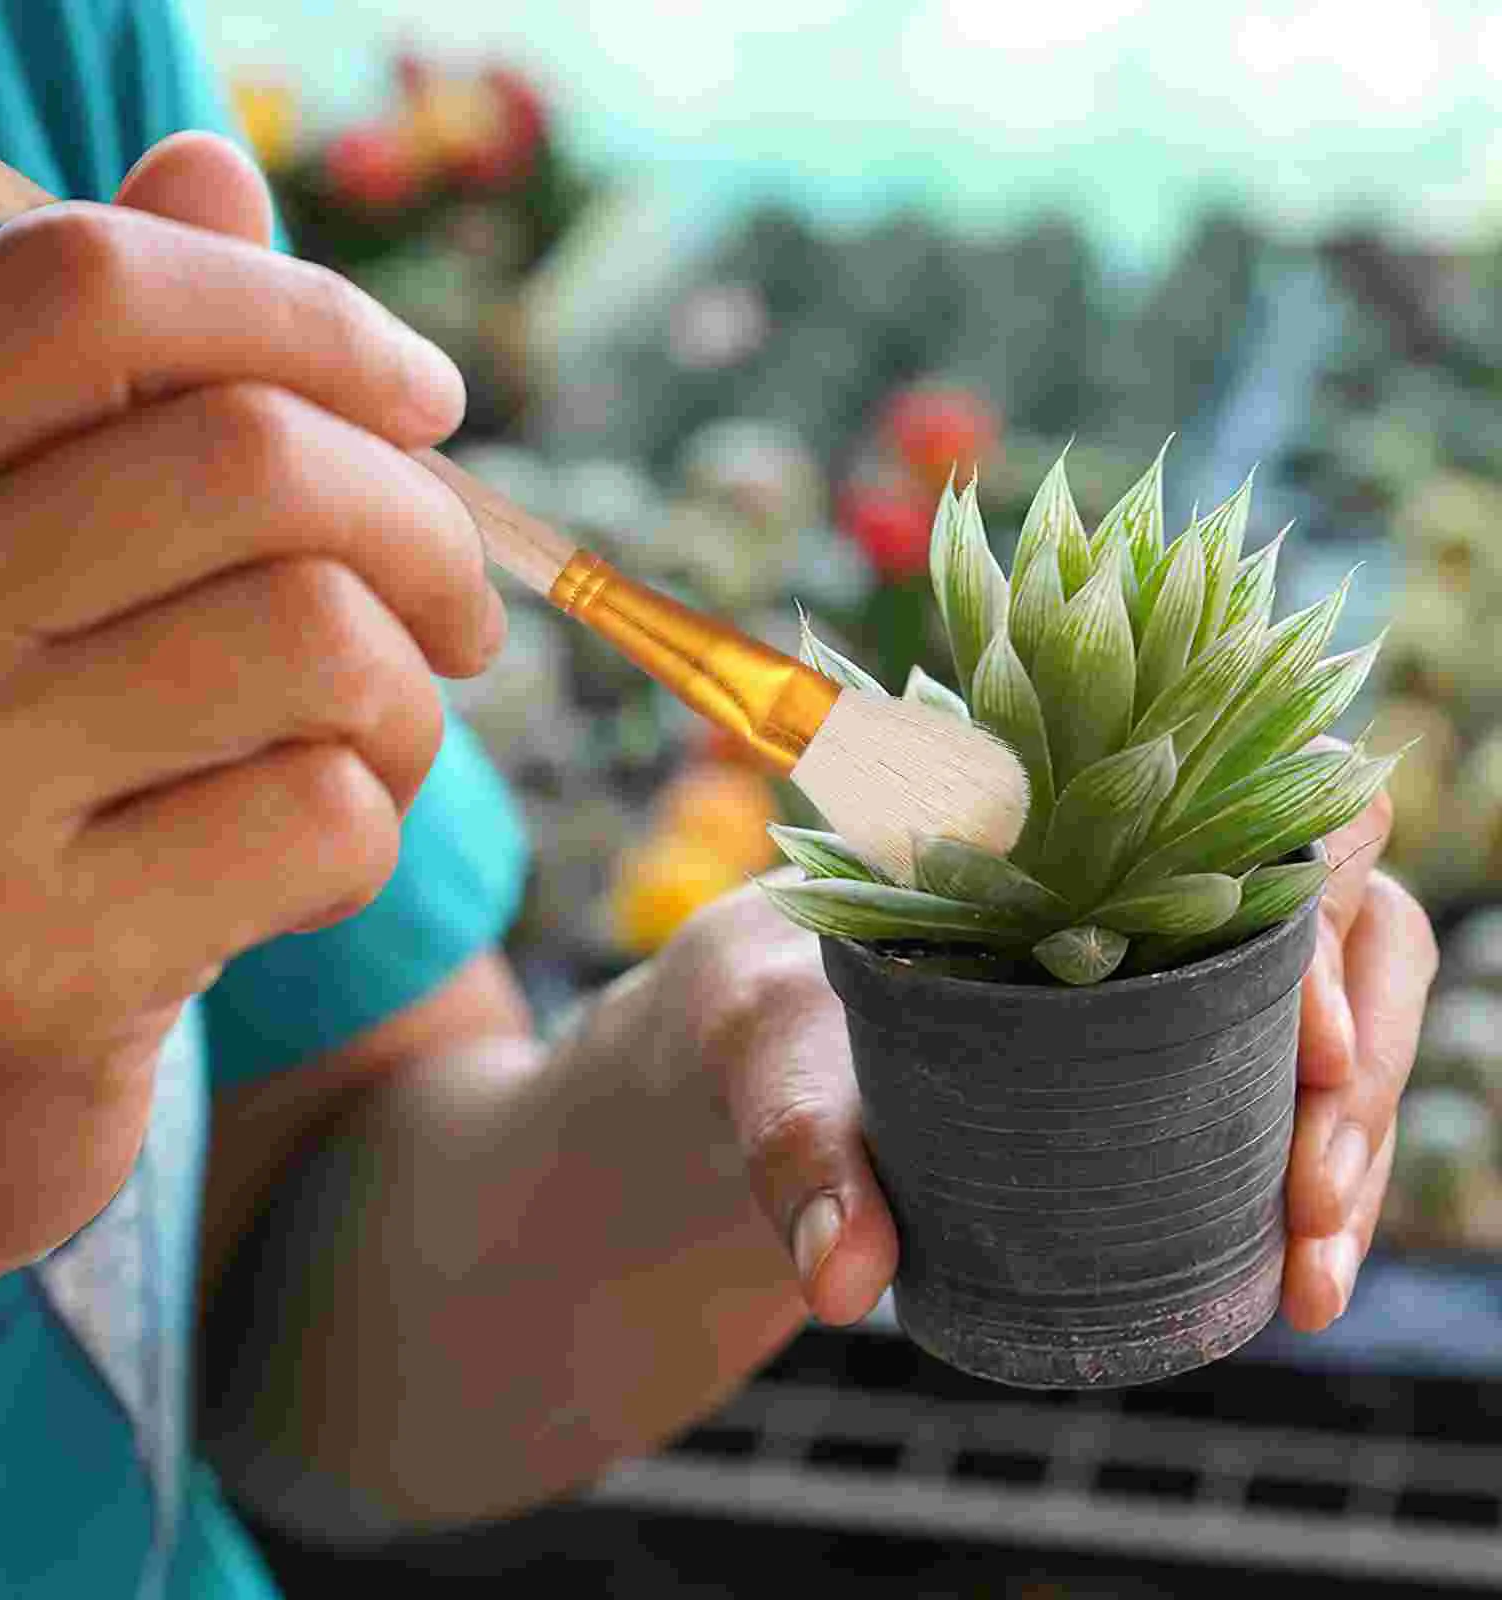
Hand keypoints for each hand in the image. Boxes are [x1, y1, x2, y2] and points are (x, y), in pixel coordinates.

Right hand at [0, 133, 494, 1341]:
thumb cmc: (3, 784)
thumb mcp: (33, 566)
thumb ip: (113, 380)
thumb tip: (212, 159)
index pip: (91, 291)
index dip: (306, 314)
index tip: (425, 402)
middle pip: (253, 461)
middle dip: (426, 531)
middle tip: (465, 614)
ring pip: (317, 642)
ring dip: (410, 701)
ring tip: (387, 742)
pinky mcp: (36, 961)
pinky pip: (324, 818)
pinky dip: (375, 826)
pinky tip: (314, 853)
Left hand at [649, 757, 1437, 1338]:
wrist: (763, 1054)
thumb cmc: (769, 1018)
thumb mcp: (769, 1061)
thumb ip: (799, 1153)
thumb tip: (845, 1281)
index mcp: (1060, 821)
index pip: (1251, 811)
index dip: (1313, 910)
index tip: (1303, 1042)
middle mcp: (1147, 876)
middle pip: (1342, 922)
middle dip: (1353, 1061)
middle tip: (1311, 1201)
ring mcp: (1179, 964)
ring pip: (1341, 1013)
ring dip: (1352, 1137)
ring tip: (1312, 1270)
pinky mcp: (1180, 1050)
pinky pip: (1295, 1094)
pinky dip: (1320, 1182)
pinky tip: (1303, 1280)